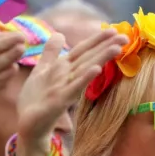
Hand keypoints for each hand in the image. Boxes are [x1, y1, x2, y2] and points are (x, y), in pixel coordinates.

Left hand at [15, 29, 124, 155]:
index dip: (97, 40)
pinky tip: (96, 69)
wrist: (28, 125)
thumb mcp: (41, 71)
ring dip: (101, 58)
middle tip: (126, 36)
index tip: (115, 30)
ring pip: (85, 70)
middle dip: (106, 46)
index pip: (83, 50)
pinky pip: (74, 88)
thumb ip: (51, 53)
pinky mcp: (60, 101)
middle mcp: (68, 77)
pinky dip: (85, 78)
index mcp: (64, 68)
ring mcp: (66, 88)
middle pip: (89, 57)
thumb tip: (59, 34)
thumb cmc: (36, 100)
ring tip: (116, 47)